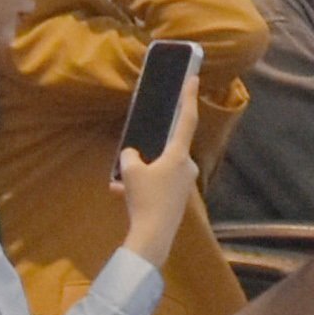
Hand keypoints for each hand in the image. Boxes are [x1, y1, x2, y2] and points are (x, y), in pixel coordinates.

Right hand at [113, 84, 205, 258]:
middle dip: (149, 153)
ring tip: (119, 182)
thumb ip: (130, 157)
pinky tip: (120, 193)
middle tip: (137, 156)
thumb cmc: (145, 198)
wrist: (154, 235)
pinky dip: (140, 187)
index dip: (188, 97)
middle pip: (167, 150)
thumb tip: (132, 154)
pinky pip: (157, 186)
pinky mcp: (178, 199)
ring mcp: (184, 184)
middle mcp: (187, 167)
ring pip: (159, 170)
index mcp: (179, 154)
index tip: (194, 78)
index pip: (186, 119)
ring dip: (140, 174)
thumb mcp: (131, 172)